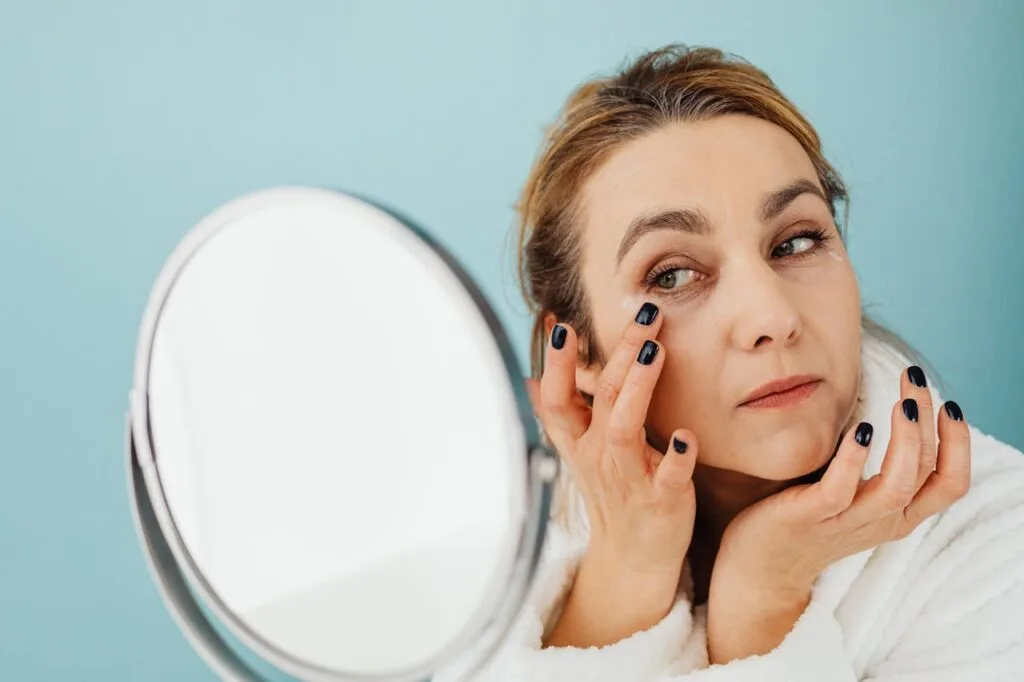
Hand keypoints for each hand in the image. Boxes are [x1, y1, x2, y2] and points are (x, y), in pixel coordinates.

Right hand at [526, 304, 697, 646]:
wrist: (633, 559)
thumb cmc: (612, 494)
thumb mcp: (578, 452)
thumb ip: (562, 412)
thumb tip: (531, 374)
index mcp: (578, 441)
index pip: (556, 398)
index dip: (555, 364)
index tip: (562, 325)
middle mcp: (598, 455)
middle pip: (600, 397)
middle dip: (618, 353)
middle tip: (642, 313)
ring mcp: (628, 477)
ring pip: (624, 428)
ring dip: (638, 388)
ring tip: (655, 351)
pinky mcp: (662, 499)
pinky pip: (668, 477)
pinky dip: (676, 457)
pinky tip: (687, 436)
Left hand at [706, 366, 970, 662]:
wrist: (759, 566)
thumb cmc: (808, 519)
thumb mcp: (856, 496)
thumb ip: (877, 469)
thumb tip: (894, 415)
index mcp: (896, 514)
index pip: (951, 483)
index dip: (959, 443)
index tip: (947, 404)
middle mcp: (880, 520)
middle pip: (928, 474)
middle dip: (930, 422)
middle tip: (916, 380)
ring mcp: (846, 521)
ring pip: (897, 486)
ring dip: (906, 441)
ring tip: (902, 403)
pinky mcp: (808, 517)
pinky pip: (839, 491)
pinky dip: (853, 458)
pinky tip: (860, 429)